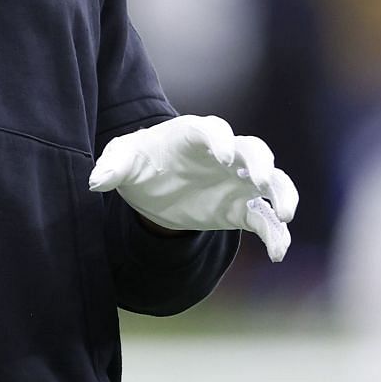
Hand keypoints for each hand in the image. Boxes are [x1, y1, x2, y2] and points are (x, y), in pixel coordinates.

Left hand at [89, 115, 299, 261]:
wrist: (156, 188)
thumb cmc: (141, 162)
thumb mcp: (122, 160)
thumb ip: (112, 167)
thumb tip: (95, 181)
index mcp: (194, 135)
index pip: (212, 129)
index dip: (219, 140)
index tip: (222, 156)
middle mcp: (224, 155)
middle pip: (253, 149)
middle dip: (259, 163)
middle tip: (260, 179)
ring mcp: (237, 182)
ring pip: (272, 181)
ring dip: (282, 194)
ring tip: (285, 215)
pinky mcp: (241, 209)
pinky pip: (265, 218)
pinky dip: (275, 233)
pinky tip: (278, 252)